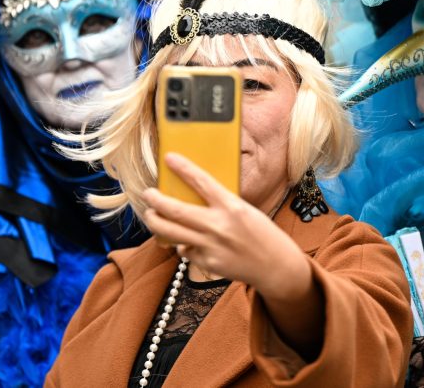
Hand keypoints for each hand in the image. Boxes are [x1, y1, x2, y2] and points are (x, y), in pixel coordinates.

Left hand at [142, 153, 310, 301]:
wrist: (276, 266)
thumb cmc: (263, 234)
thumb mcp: (245, 211)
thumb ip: (221, 205)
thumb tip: (194, 198)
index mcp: (232, 206)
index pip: (202, 181)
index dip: (183, 168)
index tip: (169, 158)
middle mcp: (219, 226)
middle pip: (176, 210)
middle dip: (155, 200)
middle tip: (148, 194)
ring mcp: (211, 246)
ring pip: (171, 233)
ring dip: (155, 222)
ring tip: (151, 215)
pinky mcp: (207, 263)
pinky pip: (185, 250)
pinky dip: (182, 244)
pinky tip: (185, 241)